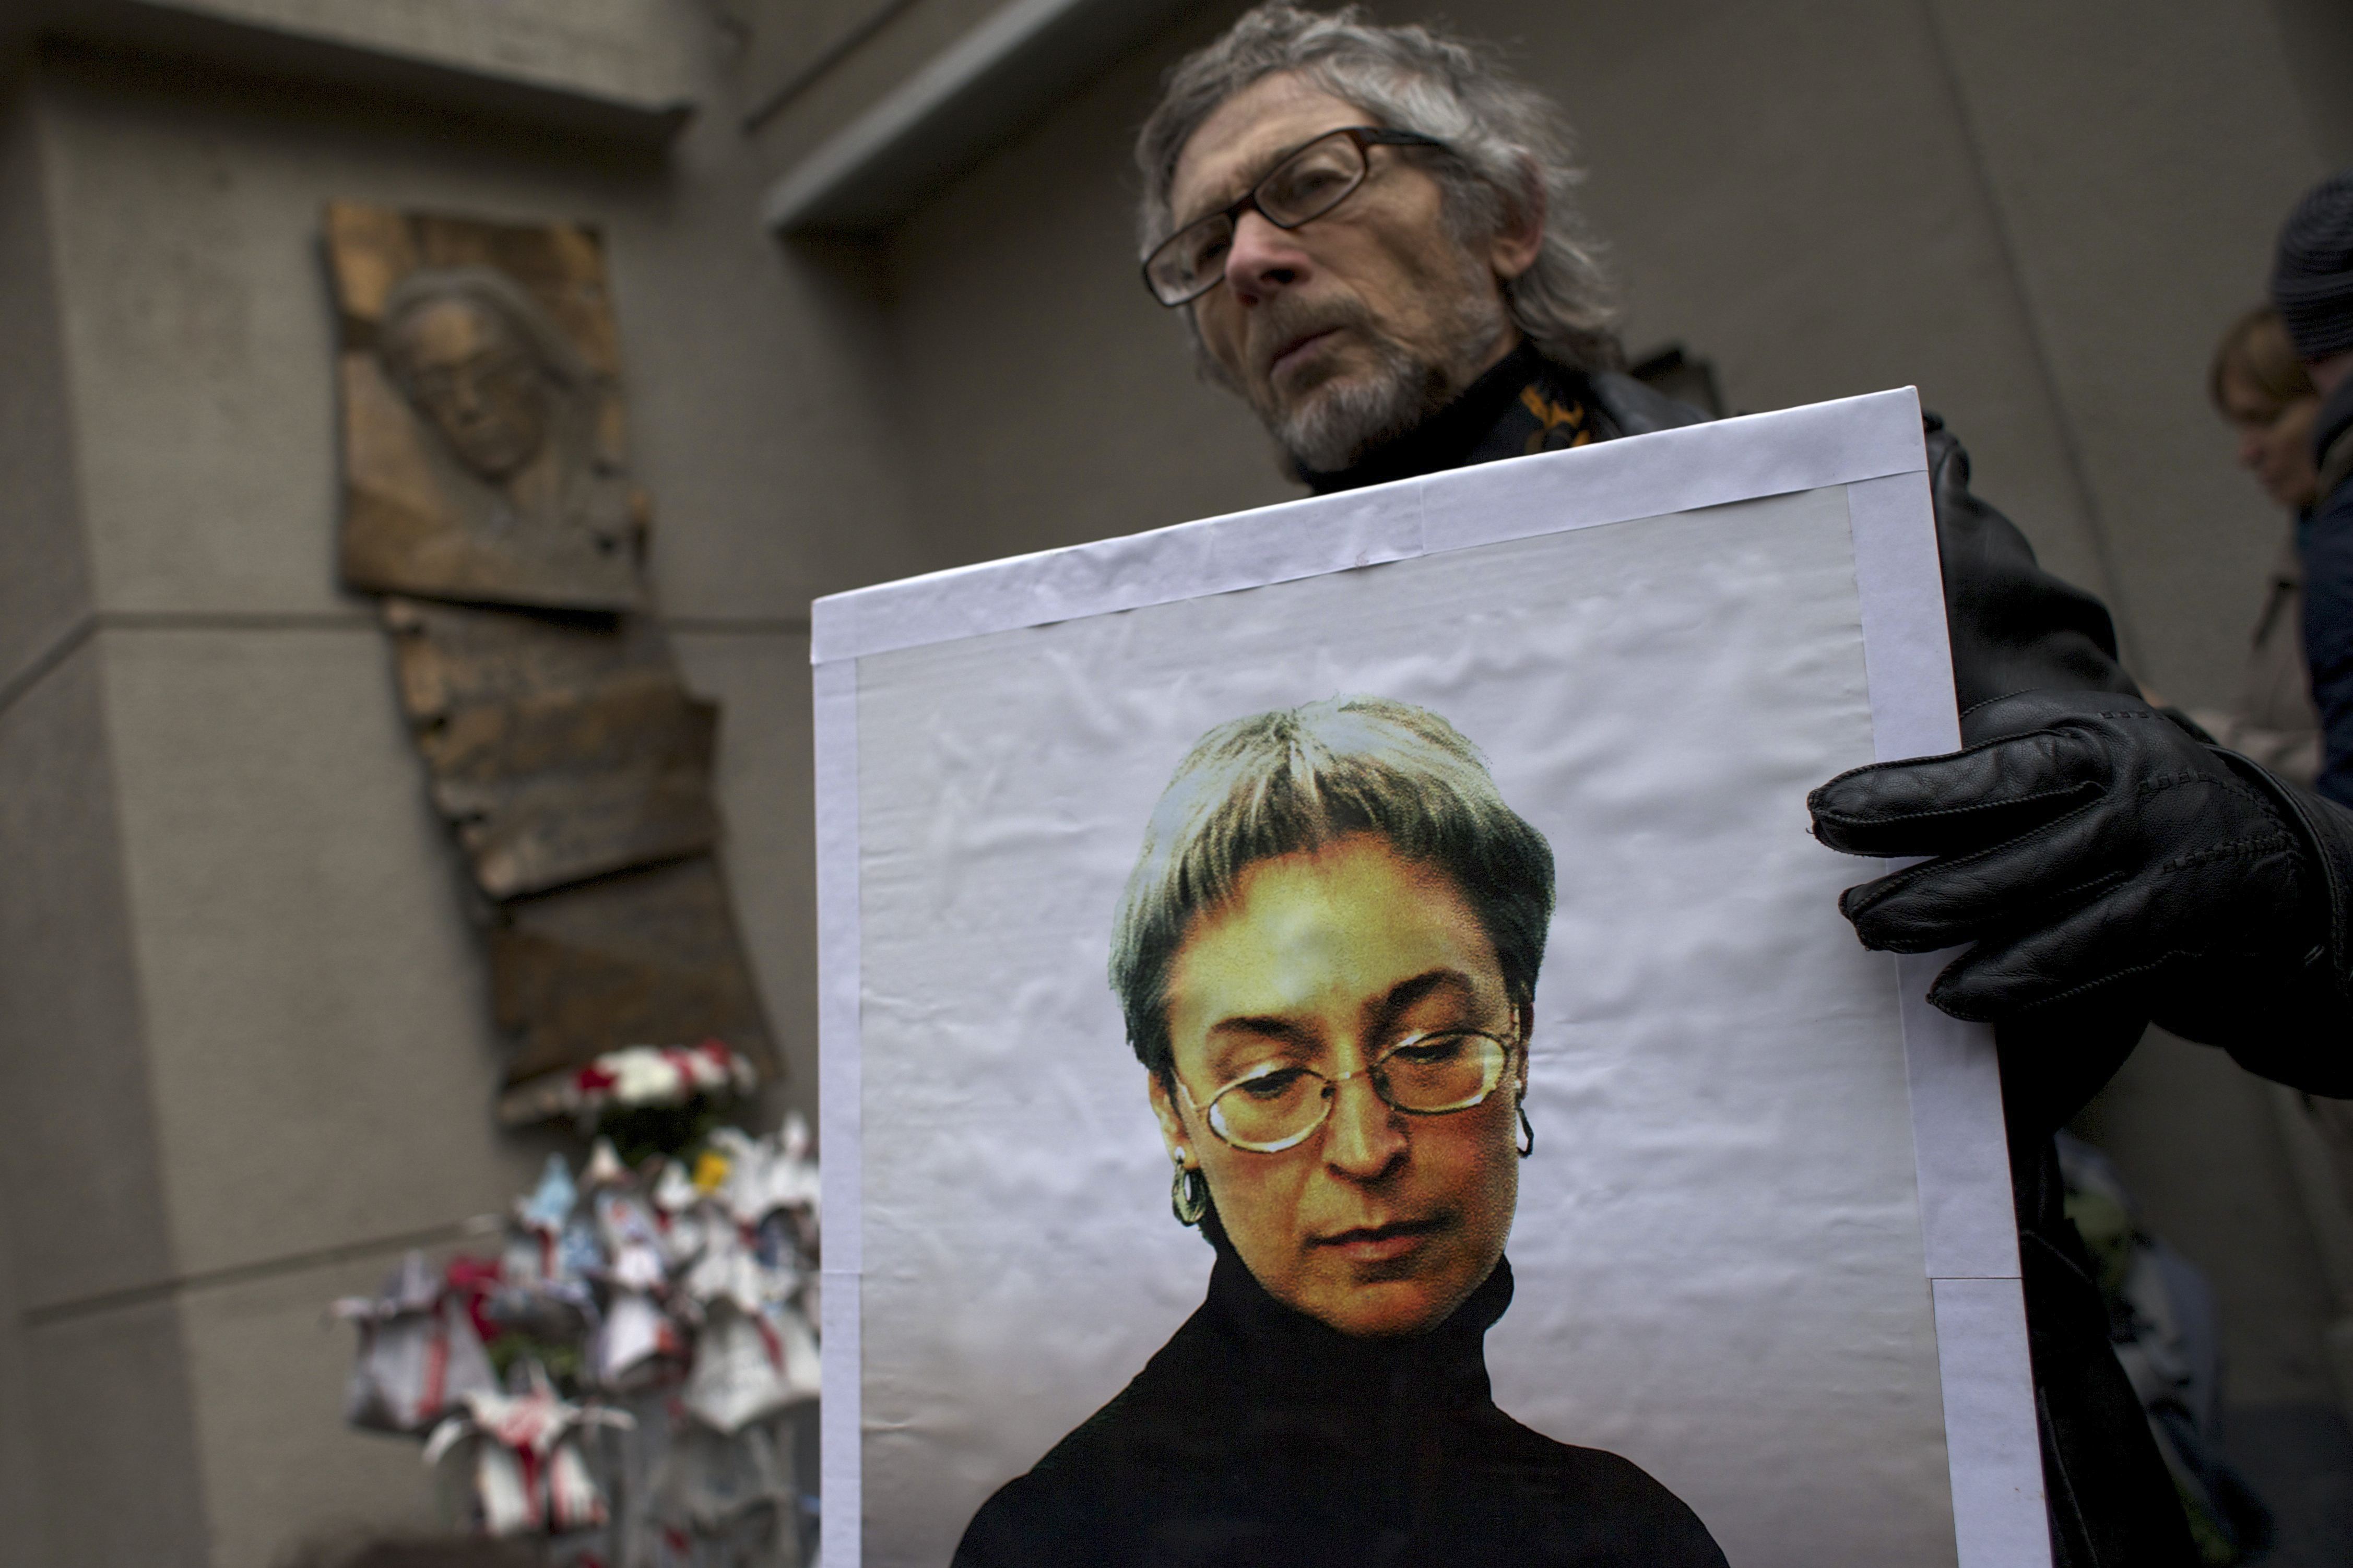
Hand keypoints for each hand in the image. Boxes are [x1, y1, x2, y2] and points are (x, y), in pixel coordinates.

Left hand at [1806, 691, 2318, 1021]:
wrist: (2281, 862)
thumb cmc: (2136, 800)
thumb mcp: (2082, 752)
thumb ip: (1999, 753)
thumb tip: (1886, 775)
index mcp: (2093, 744)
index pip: (1986, 770)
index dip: (1902, 793)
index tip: (1825, 812)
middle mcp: (2132, 801)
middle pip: (2010, 846)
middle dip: (1919, 881)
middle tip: (1848, 906)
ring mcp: (2162, 870)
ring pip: (2043, 912)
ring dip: (1954, 934)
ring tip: (1878, 939)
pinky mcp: (2179, 934)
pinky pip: (2085, 963)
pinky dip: (2017, 982)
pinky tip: (1954, 995)